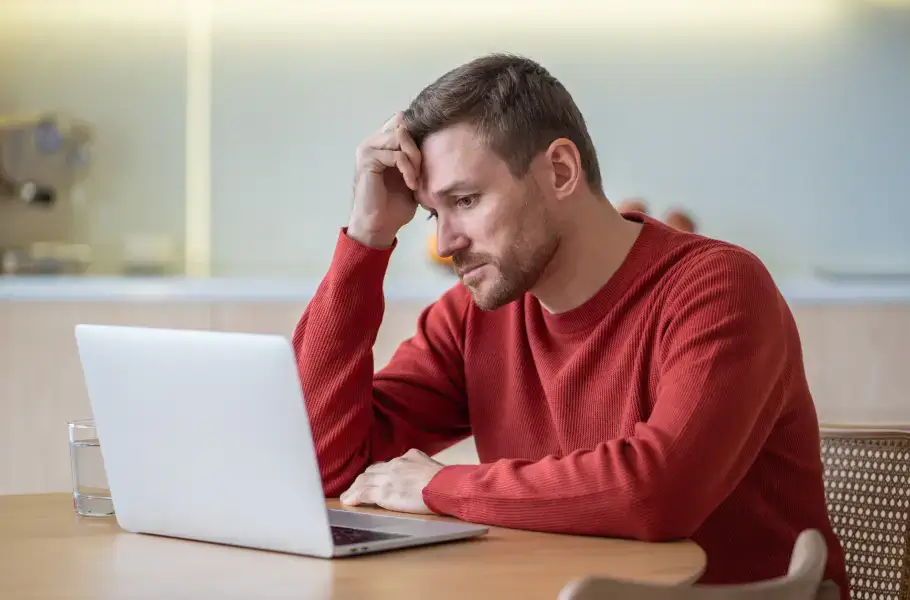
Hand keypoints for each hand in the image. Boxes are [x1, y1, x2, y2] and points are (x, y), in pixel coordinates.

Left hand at [339, 449, 444, 514]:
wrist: (445, 486)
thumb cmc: (446, 480)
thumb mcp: (432, 465)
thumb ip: (421, 465)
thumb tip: (421, 470)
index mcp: (408, 457)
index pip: (386, 464)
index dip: (377, 473)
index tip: (373, 479)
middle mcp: (395, 464)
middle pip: (372, 471)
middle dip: (363, 480)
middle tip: (356, 488)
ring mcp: (388, 478)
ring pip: (364, 481)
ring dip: (354, 489)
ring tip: (348, 496)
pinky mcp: (384, 493)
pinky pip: (363, 493)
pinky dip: (353, 497)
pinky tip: (348, 501)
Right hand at [348, 112, 421, 247]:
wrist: (379, 226)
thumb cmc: (395, 205)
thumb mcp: (412, 176)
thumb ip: (416, 157)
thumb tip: (436, 140)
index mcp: (382, 143)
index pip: (402, 120)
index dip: (418, 132)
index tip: (431, 153)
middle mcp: (373, 142)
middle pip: (403, 125)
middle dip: (418, 147)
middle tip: (422, 171)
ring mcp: (368, 149)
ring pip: (401, 137)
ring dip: (415, 158)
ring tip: (416, 179)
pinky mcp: (368, 160)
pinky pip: (396, 155)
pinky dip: (408, 170)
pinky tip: (411, 185)